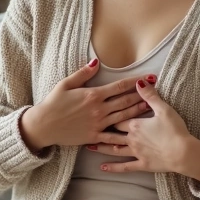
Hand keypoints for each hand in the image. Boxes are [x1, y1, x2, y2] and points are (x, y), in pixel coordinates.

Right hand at [20, 59, 154, 151]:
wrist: (43, 125)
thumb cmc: (52, 103)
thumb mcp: (65, 84)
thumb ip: (83, 74)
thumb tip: (97, 62)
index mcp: (93, 95)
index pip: (119, 86)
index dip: (136, 82)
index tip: (149, 77)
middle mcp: (98, 109)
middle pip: (125, 101)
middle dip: (142, 94)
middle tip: (156, 89)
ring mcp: (97, 124)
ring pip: (123, 117)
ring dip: (138, 111)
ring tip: (151, 106)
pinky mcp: (94, 136)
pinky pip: (113, 136)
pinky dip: (125, 134)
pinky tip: (136, 132)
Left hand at [86, 78, 199, 176]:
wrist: (184, 153)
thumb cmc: (175, 130)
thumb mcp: (164, 109)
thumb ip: (150, 96)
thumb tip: (139, 82)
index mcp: (134, 125)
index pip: (117, 117)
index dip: (108, 114)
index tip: (97, 111)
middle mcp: (131, 139)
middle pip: (112, 133)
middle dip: (100, 130)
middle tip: (87, 128)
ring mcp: (135, 153)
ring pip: (114, 149)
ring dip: (101, 148)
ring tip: (88, 147)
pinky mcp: (142, 165)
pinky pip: (124, 167)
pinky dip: (113, 167)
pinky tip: (102, 167)